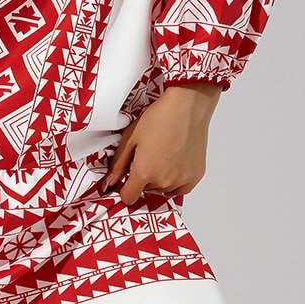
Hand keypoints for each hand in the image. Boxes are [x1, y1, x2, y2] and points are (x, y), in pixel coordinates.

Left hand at [100, 82, 222, 204]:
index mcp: (144, 172)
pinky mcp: (196, 176)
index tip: (128, 177)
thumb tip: (109, 183)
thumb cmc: (159, 117)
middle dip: (144, 178)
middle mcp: (163, 181)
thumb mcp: (130, 138)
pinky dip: (177, 179)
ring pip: (164, 189)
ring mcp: (181, 180)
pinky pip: (181, 188)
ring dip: (161, 179)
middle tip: (149, 155)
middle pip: (146, 191)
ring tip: (164, 154)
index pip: (128, 197)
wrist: (187, 106)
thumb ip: (118, 164)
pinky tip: (175, 161)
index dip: (126, 188)